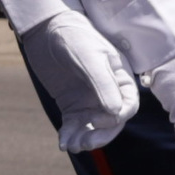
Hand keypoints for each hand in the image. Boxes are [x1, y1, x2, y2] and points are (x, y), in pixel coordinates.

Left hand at [17, 8, 142, 152]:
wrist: (46, 29)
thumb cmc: (73, 37)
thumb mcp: (89, 57)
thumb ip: (103, 84)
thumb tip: (116, 113)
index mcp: (121, 77)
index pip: (128, 105)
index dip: (116, 118)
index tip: (96, 120)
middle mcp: (109, 91)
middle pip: (112, 121)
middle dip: (100, 135)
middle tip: (85, 144)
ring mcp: (90, 99)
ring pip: (93, 128)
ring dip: (84, 139)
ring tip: (71, 145)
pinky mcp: (72, 105)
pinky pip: (75, 126)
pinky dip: (70, 135)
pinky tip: (63, 143)